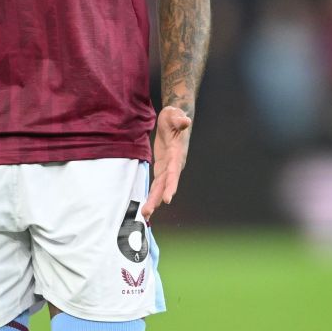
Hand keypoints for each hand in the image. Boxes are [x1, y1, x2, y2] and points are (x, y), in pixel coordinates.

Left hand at [140, 105, 191, 220]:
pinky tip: (147, 206)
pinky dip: (152, 195)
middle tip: (147, 213)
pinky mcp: (161, 168)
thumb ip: (179, 120)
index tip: (167, 198)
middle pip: (165, 185)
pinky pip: (156, 184)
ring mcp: (167, 168)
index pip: (174, 172)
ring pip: (160, 188)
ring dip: (153, 201)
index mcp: (176, 155)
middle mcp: (173, 165)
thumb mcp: (174, 115)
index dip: (171, 185)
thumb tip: (186, 121)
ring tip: (145, 215)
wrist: (175, 119)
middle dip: (157, 199)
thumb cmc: (174, 117)